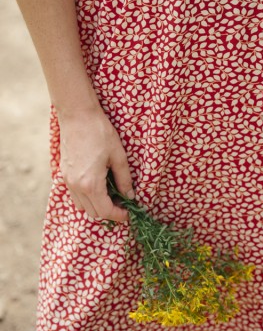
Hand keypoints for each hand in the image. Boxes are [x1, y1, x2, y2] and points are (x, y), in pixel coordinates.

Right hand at [57, 105, 134, 222]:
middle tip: (122, 204)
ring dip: (96, 205)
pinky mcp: (64, 173)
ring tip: (111, 195)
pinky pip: (75, 194)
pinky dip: (86, 197)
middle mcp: (75, 186)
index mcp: (90, 183)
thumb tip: (130, 196)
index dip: (118, 216)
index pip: (104, 211)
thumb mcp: (118, 155)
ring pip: (81, 205)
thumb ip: (124, 179)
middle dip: (108, 212)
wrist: (77, 115)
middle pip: (92, 212)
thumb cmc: (100, 132)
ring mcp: (67, 180)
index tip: (128, 213)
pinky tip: (98, 185)